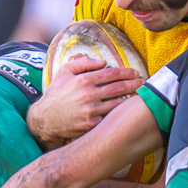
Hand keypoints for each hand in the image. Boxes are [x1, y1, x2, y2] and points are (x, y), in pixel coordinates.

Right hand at [27, 55, 144, 146]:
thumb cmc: (56, 94)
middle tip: (143, 82)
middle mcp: (88, 95)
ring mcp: (90, 111)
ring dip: (130, 99)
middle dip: (133, 84)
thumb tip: (103, 62)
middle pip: (118, 88)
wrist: (45, 120)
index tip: (134, 72)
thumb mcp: (64, 72)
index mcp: (83, 80)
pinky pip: (109, 117)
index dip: (126, 72)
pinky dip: (119, 113)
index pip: (111, 73)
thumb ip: (83, 63)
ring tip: (139, 94)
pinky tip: (126, 109)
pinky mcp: (91, 125)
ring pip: (117, 103)